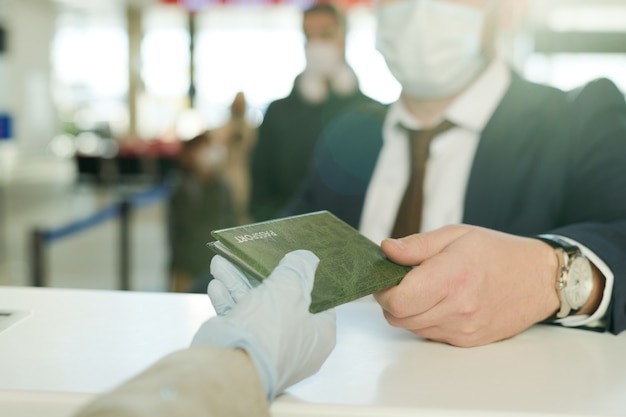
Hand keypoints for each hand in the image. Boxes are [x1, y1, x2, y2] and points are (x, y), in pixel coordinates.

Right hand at [191, 250, 335, 398]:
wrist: (232, 367)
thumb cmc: (271, 331)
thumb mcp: (291, 289)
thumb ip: (298, 269)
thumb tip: (305, 258)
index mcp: (319, 336)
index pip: (320, 303)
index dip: (309, 281)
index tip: (298, 264)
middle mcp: (296, 345)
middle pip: (282, 301)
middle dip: (261, 276)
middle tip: (252, 258)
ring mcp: (268, 348)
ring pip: (255, 307)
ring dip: (237, 283)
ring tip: (221, 264)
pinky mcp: (245, 349)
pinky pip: (239, 320)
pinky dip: (227, 302)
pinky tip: (216, 286)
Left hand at [374, 225, 559, 346]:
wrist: (539, 279)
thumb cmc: (497, 252)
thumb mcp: (456, 235)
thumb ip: (417, 245)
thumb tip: (386, 249)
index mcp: (452, 277)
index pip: (397, 300)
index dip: (384, 289)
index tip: (388, 275)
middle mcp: (457, 308)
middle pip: (398, 317)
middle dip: (393, 299)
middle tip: (405, 280)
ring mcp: (463, 329)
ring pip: (411, 327)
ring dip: (409, 310)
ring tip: (427, 288)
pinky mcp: (467, 341)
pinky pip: (430, 334)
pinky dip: (426, 319)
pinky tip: (441, 301)